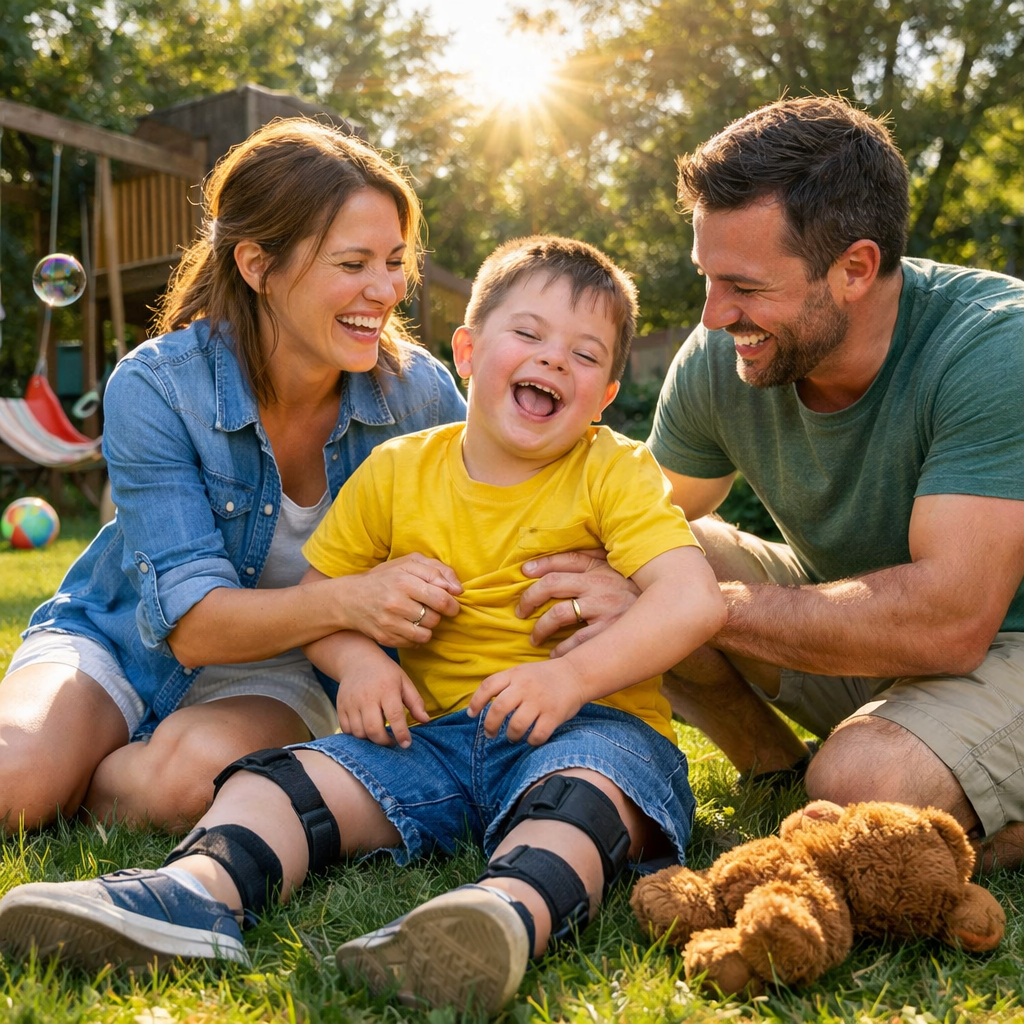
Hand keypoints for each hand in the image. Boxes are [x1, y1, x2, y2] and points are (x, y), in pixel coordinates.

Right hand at [336, 653, 429, 747]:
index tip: (406, 744)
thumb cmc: (385, 673)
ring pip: (359, 732)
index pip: (394, 716)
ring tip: (379, 733)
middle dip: (384, 741)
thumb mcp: (404, 681)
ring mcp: (351, 702)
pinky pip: (346, 730)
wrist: (357, 660)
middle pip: (373, 729)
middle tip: (392, 741)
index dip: (401, 733)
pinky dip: (356, 735)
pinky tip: (365, 728)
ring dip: (370, 739)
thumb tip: (425, 720)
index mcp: (386, 689)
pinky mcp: (340, 707)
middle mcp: (367, 696)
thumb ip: (415, 702)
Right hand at [345, 553, 461, 646]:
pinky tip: (409, 625)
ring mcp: (389, 623)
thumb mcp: (408, 564)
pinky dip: (417, 636)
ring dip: (428, 626)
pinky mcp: (386, 638)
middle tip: (432, 608)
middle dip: (439, 615)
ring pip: (427, 633)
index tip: (452, 603)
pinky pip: (415, 643)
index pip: (441, 598)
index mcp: (403, 581)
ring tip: (419, 616)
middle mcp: (395, 603)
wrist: (349, 599)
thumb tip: (458, 589)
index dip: (452, 603)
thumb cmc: (385, 578)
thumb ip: (437, 570)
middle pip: (435, 618)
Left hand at [467, 660, 586, 744]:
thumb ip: (505, 684)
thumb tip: (482, 705)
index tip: (471, 715)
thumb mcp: (522, 672)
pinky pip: (537, 735)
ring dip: (511, 735)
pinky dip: (531, 741)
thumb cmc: (544, 677)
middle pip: (499, 708)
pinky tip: (531, 739)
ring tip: (512, 737)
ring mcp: (540, 701)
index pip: (488, 686)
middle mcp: (525, 686)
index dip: (476, 702)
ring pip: (517, 725)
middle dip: (490, 725)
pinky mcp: (554, 714)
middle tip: (490, 734)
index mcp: (515, 674)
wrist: (576, 674)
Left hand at [518, 550, 639, 656]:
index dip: (541, 565)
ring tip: (535, 637)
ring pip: (559, 615)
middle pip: (552, 585)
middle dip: (531, 598)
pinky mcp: (609, 631)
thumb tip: (560, 560)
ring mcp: (603, 608)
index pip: (565, 561)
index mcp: (600, 568)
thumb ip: (592, 561)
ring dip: (541, 628)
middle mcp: (598, 585)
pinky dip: (561, 650)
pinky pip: (577, 642)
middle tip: (521, 611)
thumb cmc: (636, 591)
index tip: (524, 572)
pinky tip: (555, 654)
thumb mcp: (618, 569)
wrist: (670, 611)